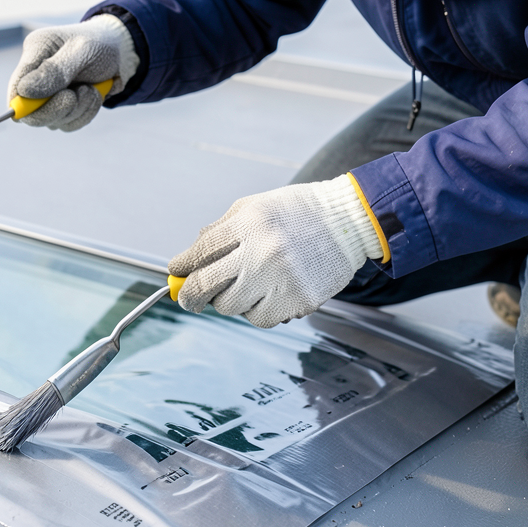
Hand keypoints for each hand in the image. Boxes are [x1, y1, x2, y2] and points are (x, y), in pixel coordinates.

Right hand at [7, 14, 138, 130]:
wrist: (119, 53)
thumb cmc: (98, 44)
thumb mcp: (81, 52)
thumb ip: (54, 71)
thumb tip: (24, 91)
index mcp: (34, 53)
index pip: (16, 89)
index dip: (27, 105)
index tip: (57, 98)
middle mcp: (36, 77)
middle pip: (30, 114)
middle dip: (57, 110)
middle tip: (74, 96)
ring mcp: (47, 96)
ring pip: (52, 121)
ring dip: (77, 110)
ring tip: (91, 89)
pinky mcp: (61, 109)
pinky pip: (68, 124)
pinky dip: (85, 114)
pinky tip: (93, 96)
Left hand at [168, 175, 384, 327]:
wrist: (352, 220)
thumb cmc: (298, 213)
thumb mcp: (254, 207)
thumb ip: (220, 231)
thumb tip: (187, 261)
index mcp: (249, 223)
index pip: (200, 252)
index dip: (182, 267)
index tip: (176, 273)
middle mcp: (263, 251)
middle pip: (207, 285)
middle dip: (190, 296)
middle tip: (188, 300)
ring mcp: (280, 278)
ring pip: (230, 307)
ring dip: (229, 301)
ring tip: (246, 285)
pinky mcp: (297, 301)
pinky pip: (259, 318)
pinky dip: (256, 311)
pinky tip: (270, 292)